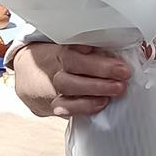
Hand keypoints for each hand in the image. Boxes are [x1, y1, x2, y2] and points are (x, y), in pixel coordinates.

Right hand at [12, 42, 131, 118]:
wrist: (30, 79)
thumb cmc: (61, 62)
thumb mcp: (72, 50)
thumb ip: (93, 49)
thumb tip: (124, 47)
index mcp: (60, 52)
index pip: (74, 48)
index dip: (90, 49)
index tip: (111, 54)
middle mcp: (55, 69)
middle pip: (73, 66)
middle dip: (100, 69)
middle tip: (123, 73)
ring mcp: (53, 88)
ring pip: (69, 87)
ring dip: (95, 89)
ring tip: (117, 89)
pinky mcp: (54, 105)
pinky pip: (65, 108)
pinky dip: (82, 107)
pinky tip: (100, 104)